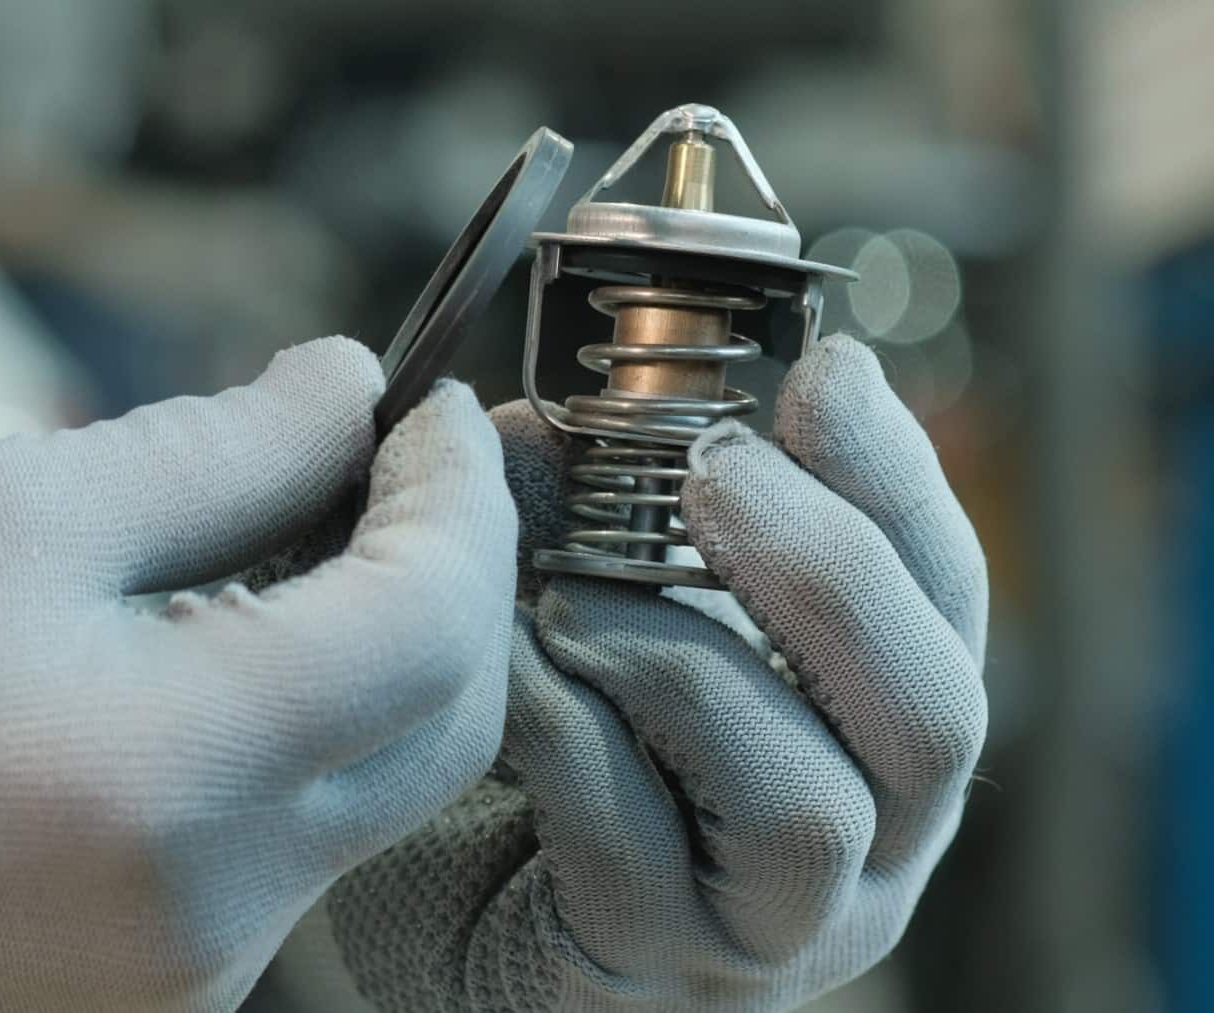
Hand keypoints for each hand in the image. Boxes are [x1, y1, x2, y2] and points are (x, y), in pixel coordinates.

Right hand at [0, 337, 518, 1011]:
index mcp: (167, 773)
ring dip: (383, 650)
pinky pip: (313, 841)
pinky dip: (318, 732)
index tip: (431, 410)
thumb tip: (353, 390)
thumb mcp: (28, 504)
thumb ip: (230, 448)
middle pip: (443, 723)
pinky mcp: (179, 986)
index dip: (460, 504)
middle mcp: (211, 906)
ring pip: (387, 786)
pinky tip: (252, 651)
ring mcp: (200, 967)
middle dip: (449, 574)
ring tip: (307, 540)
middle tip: (399, 462)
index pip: (424, 630)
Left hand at [319, 334, 987, 1010]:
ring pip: (800, 800)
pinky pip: (631, 846)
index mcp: (875, 731)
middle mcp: (867, 843)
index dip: (899, 477)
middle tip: (714, 472)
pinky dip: (561, 733)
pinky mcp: (651, 967)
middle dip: (827, 569)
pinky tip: (498, 673)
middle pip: (932, 710)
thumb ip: (595, 526)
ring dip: (676, 660)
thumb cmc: (543, 752)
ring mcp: (770, 925)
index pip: (945, 600)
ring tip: (564, 597)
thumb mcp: (593, 615)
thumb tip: (546, 425)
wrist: (450, 906)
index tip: (825, 370)